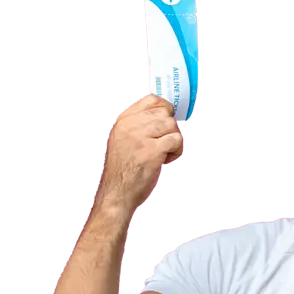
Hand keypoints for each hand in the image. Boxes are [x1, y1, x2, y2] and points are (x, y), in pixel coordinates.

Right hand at [97, 93, 183, 211]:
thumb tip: (162, 114)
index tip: (165, 123)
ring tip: (163, 154)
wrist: (117, 194)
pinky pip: (176, 140)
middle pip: (164, 111)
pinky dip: (176, 151)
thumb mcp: (122, 140)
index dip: (164, 108)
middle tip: (162, 144)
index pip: (150, 99)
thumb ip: (137, 126)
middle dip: (169, 128)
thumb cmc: (123, 171)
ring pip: (172, 124)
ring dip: (173, 140)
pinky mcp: (153, 151)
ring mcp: (141, 137)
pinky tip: (165, 161)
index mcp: (123, 120)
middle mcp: (130, 125)